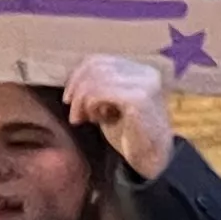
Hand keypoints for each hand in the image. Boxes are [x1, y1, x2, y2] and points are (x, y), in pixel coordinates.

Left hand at [62, 55, 176, 179]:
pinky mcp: (139, 99)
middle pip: (95, 67)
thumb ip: (102, 86)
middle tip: (74, 113)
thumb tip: (74, 77)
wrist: (152, 159)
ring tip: (83, 118)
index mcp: (142, 70)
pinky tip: (96, 120)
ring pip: (95, 80)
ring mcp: (145, 85)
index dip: (77, 76)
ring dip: (82, 101)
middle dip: (77, 89)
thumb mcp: (113, 103)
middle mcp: (146, 73)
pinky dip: (91, 106)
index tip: (68, 98)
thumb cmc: (130, 134)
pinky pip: (100, 93)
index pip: (99, 60)